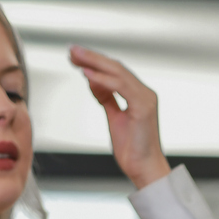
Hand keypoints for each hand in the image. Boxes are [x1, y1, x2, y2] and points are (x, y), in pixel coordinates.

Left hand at [70, 46, 168, 189]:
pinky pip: (121, 87)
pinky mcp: (144, 107)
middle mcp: (144, 93)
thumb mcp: (115, 118)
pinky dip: (103, 80)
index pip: (115, 72)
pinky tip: (87, 73)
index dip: (95, 62)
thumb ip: (107, 98)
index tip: (75, 57)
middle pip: (115, 67)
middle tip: (72, 49)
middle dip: (92, 57)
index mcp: (138, 95)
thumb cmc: (133, 149)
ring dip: (94, 62)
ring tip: (76, 56)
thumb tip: (93, 81)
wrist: (145, 169)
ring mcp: (146, 98)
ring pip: (117, 72)